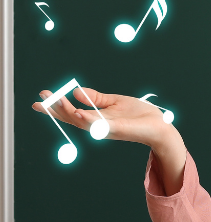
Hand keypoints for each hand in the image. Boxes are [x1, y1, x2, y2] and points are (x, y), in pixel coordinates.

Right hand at [31, 87, 175, 150]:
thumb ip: (96, 97)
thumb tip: (76, 91)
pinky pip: (100, 126)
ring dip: (68, 112)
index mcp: (96, 119)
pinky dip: (89, 121)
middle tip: (41, 99)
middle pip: (72, 118)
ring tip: (56, 102)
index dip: (56, 106)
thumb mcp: (114, 101)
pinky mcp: (118, 130)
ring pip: (83, 122)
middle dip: (56, 109)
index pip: (71, 113)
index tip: (41, 97)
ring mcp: (106, 129)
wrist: (159, 125)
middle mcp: (97, 126)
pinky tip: (79, 113)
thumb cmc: (138, 115)